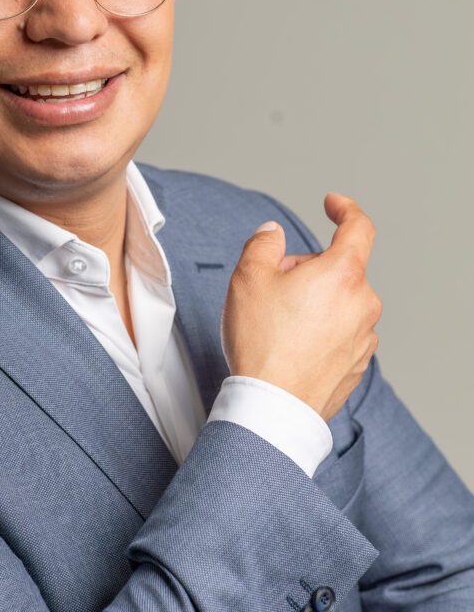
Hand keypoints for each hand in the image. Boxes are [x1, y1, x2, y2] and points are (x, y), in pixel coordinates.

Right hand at [220, 193, 381, 421]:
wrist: (273, 406)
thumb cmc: (262, 342)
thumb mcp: (248, 277)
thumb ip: (262, 243)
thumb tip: (272, 234)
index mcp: (343, 274)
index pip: (359, 227)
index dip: (345, 209)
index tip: (332, 205)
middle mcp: (363, 303)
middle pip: (339, 268)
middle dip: (308, 267)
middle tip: (273, 285)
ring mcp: (364, 337)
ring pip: (340, 302)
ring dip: (315, 300)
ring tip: (279, 322)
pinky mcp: (357, 365)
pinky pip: (341, 332)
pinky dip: (320, 330)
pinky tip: (291, 345)